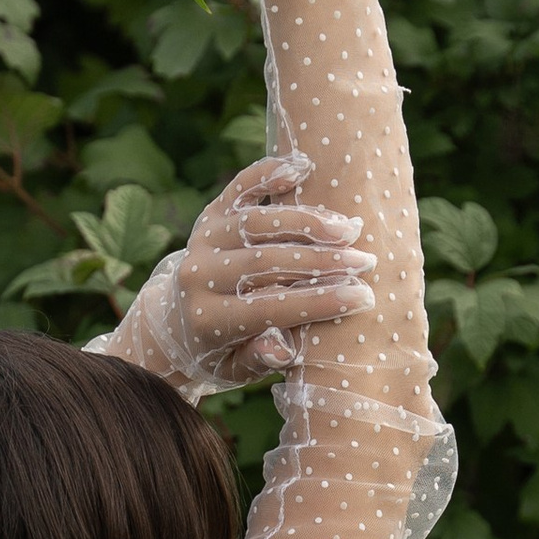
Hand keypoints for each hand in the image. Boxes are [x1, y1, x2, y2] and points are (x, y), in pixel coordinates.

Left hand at [96, 154, 376, 397]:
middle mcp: (198, 275)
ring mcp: (202, 240)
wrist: (174, 321)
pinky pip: (238, 189)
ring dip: (307, 222)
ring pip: (256, 223)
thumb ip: (258, 359)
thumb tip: (281, 349)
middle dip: (322, 261)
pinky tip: (301, 169)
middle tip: (365, 261)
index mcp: (207, 319)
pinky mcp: (209, 214)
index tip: (363, 297)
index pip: (270, 307)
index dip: (318, 302)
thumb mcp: (236, 369)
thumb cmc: (220, 351)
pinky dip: (267, 174)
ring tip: (349, 228)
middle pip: (266, 262)